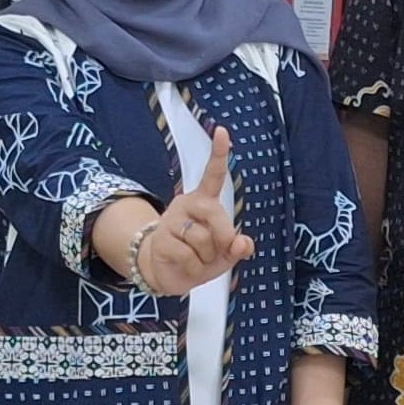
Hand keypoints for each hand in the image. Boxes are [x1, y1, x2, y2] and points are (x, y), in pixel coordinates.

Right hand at [136, 127, 254, 297]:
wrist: (168, 273)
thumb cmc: (199, 256)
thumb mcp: (225, 254)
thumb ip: (238, 247)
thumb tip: (242, 243)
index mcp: (205, 202)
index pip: (213, 173)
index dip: (218, 153)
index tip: (221, 131)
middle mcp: (187, 204)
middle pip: (216, 215)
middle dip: (223, 239)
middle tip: (218, 251)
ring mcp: (172, 220)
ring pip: (202, 239)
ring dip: (206, 258)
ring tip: (197, 259)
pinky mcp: (161, 238)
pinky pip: (188, 255)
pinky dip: (193, 268)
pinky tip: (186, 266)